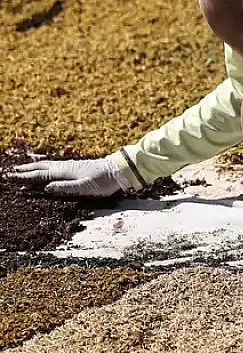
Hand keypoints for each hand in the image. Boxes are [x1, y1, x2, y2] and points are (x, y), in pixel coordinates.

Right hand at [10, 153, 130, 196]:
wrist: (119, 170)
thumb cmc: (103, 181)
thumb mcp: (84, 187)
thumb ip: (65, 187)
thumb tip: (46, 187)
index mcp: (65, 172)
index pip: (41, 174)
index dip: (26, 176)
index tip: (13, 176)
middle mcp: (66, 166)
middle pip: (42, 167)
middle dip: (27, 169)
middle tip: (12, 171)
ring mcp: (71, 165)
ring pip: (48, 164)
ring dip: (34, 166)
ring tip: (24, 167)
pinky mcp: (76, 166)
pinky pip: (55, 165)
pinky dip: (45, 165)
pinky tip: (47, 166)